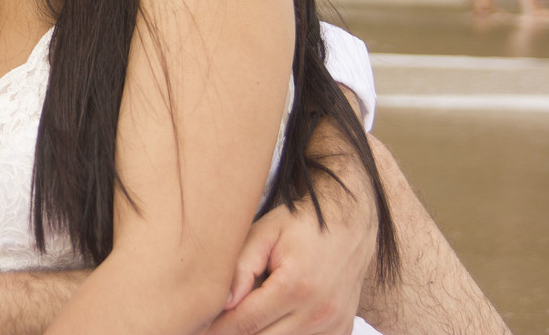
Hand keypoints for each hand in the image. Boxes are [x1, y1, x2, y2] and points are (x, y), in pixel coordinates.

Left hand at [204, 196, 376, 334]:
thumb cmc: (300, 224)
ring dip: (259, 333)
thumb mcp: (264, 233)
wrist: (350, 224)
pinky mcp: (341, 330)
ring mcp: (333, 325)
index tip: (197, 328)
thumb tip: (222, 303)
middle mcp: (318, 311)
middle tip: (213, 324)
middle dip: (233, 334)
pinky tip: (271, 318)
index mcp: (296, 285)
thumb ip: (241, 267)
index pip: (245, 322)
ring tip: (245, 314)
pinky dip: (282, 334)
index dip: (218, 329)